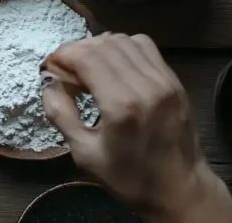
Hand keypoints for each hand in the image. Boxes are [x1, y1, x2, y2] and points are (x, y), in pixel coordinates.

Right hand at [41, 33, 231, 222]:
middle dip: (77, 50)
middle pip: (103, 44)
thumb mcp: (85, 154)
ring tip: (88, 66)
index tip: (51, 68)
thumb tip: (49, 82)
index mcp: (121, 105)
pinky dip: (123, 48)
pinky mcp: (175, 81)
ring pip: (125, 40)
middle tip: (65, 69)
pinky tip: (114, 66)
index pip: (86, 56)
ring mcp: (164, 80)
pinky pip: (144, 47)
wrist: (182, 191)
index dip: (62, 55)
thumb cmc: (130, 178)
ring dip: (100, 46)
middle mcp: (145, 85)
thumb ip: (60, 114)